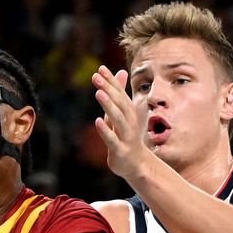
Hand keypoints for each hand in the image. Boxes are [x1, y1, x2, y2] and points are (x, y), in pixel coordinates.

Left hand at [92, 65, 152, 179]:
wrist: (136, 164)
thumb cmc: (126, 136)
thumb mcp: (122, 113)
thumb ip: (119, 93)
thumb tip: (121, 71)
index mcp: (128, 112)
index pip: (119, 94)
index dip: (111, 81)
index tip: (100, 69)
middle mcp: (129, 122)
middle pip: (119, 103)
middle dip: (109, 89)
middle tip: (96, 77)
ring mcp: (125, 136)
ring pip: (118, 119)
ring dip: (109, 106)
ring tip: (99, 93)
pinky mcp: (120, 150)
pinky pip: (113, 140)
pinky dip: (106, 131)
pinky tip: (98, 121)